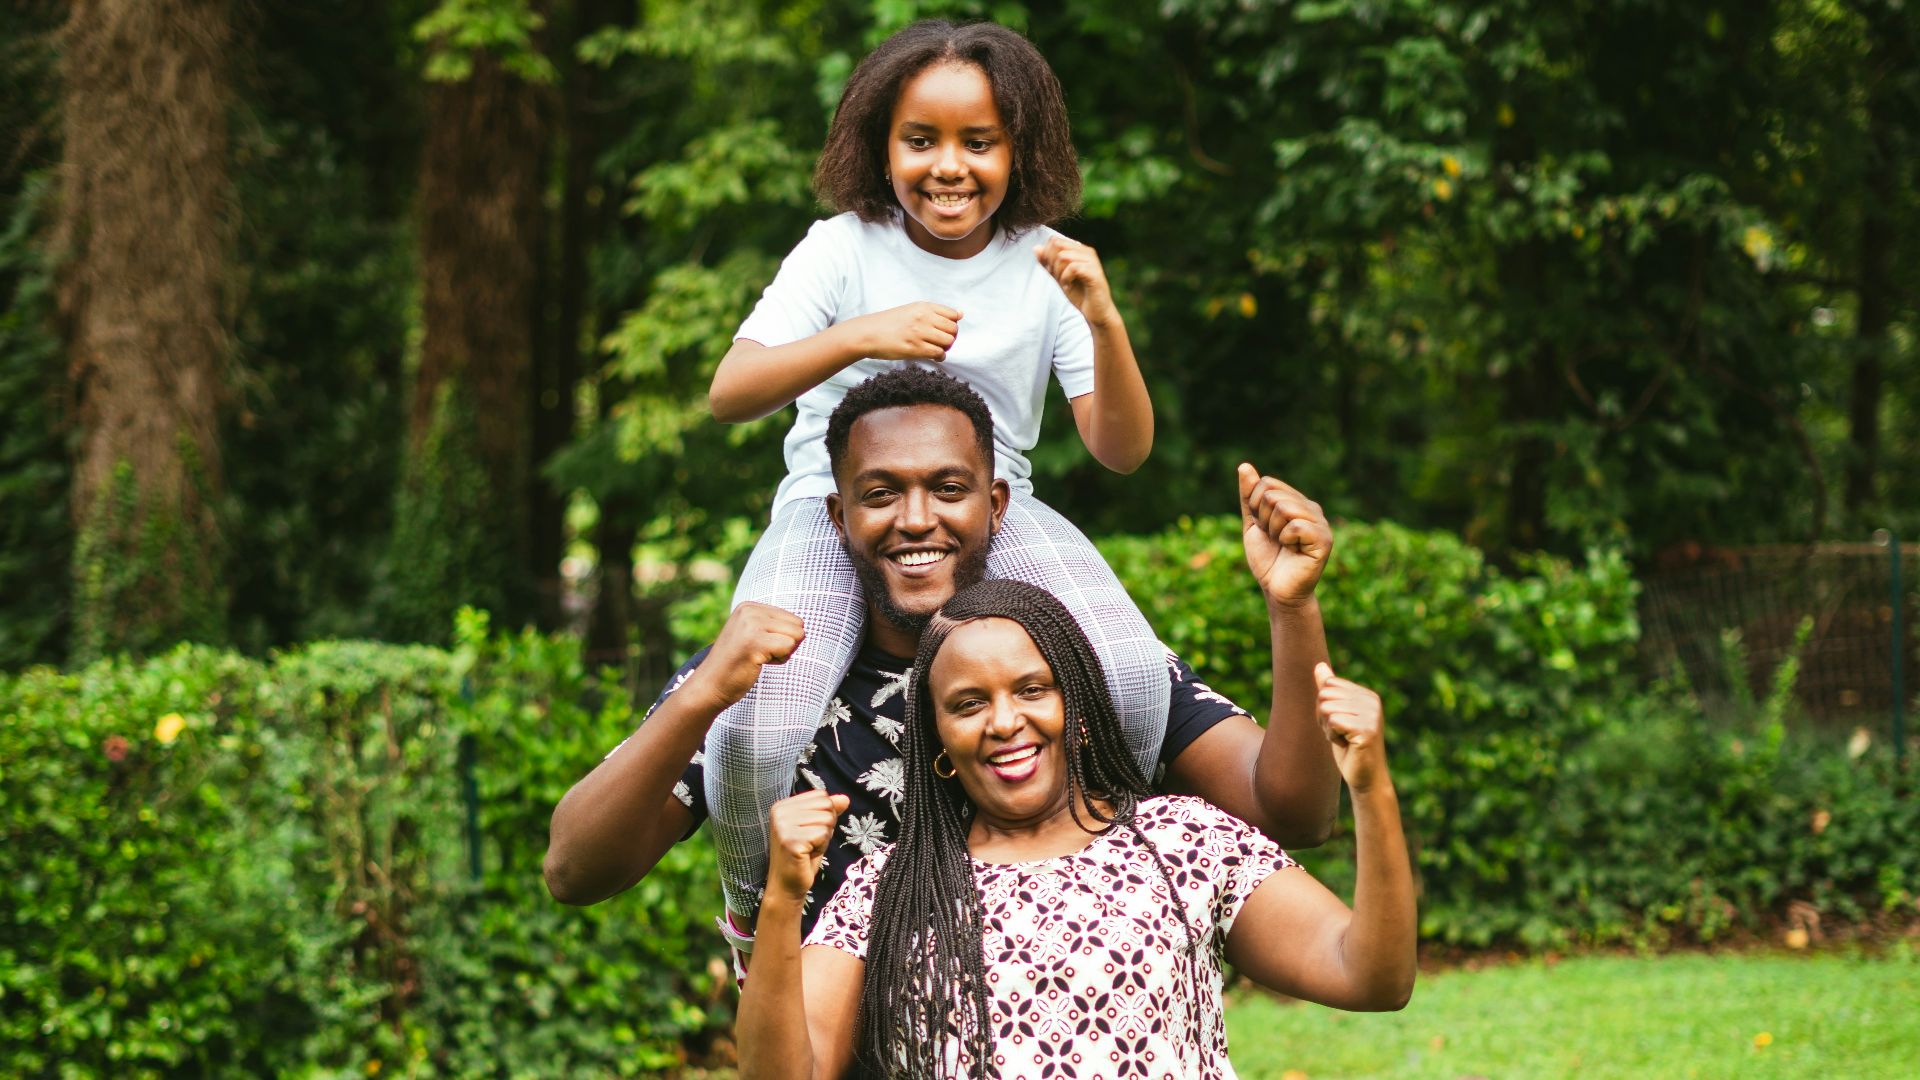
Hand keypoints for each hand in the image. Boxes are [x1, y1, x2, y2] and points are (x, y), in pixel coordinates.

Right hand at [695, 602, 805, 707]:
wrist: (710, 685)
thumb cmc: (735, 664)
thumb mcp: (750, 633)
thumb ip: (771, 625)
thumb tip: (803, 626)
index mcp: (749, 606)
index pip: (792, 618)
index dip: (782, 638)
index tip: (758, 646)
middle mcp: (750, 610)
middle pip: (798, 625)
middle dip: (786, 644)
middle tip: (760, 654)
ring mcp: (751, 625)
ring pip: (797, 636)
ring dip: (783, 653)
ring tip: (758, 657)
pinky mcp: (755, 642)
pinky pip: (789, 647)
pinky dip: (779, 660)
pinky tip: (758, 663)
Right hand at [767, 789, 849, 899]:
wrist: (788, 885)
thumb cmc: (803, 857)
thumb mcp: (817, 828)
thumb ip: (829, 811)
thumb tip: (845, 798)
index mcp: (783, 805)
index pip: (821, 795)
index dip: (824, 815)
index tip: (809, 832)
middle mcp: (780, 811)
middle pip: (826, 805)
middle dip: (826, 826)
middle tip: (810, 843)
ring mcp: (783, 826)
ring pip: (826, 820)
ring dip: (824, 838)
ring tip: (808, 849)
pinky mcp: (790, 840)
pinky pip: (822, 834)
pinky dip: (821, 847)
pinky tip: (807, 855)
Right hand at [852, 301, 961, 360]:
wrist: (868, 333)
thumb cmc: (890, 323)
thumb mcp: (911, 310)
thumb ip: (935, 312)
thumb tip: (961, 314)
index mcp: (923, 306)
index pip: (953, 315)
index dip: (952, 325)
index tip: (945, 330)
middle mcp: (923, 317)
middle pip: (953, 329)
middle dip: (951, 338)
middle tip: (942, 342)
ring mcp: (919, 333)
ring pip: (948, 342)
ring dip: (946, 348)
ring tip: (937, 349)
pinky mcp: (915, 348)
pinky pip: (938, 353)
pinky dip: (940, 357)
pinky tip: (934, 356)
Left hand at [1035, 236, 1119, 326]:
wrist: (1096, 313)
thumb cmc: (1080, 295)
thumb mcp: (1059, 277)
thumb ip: (1048, 263)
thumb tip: (1036, 248)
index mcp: (1079, 250)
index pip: (1054, 241)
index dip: (1048, 257)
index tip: (1054, 273)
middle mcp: (1087, 252)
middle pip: (1057, 246)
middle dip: (1052, 263)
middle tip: (1059, 278)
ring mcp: (1092, 261)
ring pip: (1063, 256)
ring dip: (1059, 273)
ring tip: (1066, 284)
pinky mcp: (1095, 272)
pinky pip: (1072, 267)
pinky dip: (1066, 278)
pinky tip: (1069, 287)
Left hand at [1238, 464, 1332, 605]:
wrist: (1277, 589)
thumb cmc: (1267, 558)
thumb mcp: (1253, 524)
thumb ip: (1249, 496)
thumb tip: (1244, 466)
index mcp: (1297, 501)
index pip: (1267, 484)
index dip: (1255, 507)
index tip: (1264, 527)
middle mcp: (1311, 508)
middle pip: (1272, 494)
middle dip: (1263, 520)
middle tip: (1274, 539)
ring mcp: (1320, 523)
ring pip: (1283, 508)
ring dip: (1274, 531)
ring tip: (1284, 544)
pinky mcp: (1324, 539)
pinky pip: (1295, 525)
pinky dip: (1285, 540)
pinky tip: (1294, 550)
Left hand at [1316, 662, 1387, 792]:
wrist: (1365, 777)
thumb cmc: (1348, 747)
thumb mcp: (1335, 715)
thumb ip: (1328, 690)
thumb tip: (1319, 665)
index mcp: (1366, 695)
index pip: (1328, 685)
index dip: (1324, 706)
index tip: (1338, 723)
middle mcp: (1372, 701)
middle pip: (1325, 695)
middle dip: (1323, 717)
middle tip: (1340, 733)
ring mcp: (1371, 715)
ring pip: (1326, 708)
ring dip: (1328, 728)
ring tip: (1344, 739)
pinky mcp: (1367, 729)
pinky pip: (1333, 721)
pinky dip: (1332, 736)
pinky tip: (1346, 745)